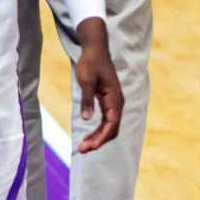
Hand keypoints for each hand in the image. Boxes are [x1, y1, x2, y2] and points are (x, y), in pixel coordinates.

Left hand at [72, 24, 123, 152]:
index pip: (112, 124)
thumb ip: (87, 100)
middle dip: (99, 141)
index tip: (89, 146)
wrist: (95, 50)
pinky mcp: (108, 101)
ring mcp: (113, 102)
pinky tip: (88, 136)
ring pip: (110, 126)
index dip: (101, 137)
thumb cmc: (91, 63)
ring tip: (83, 146)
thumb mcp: (86, 80)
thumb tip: (86, 119)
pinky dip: (98, 130)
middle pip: (112, 129)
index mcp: (114, 98)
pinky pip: (106, 120)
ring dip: (98, 137)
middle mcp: (117, 102)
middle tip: (82, 150)